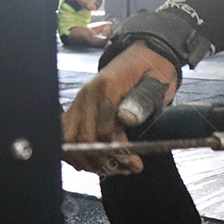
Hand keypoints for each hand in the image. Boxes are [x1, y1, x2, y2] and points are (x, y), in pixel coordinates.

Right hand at [62, 41, 178, 174]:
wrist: (145, 54)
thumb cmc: (153, 70)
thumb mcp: (157, 82)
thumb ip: (142, 100)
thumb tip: (127, 119)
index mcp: (107, 86)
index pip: (105, 128)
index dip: (119, 150)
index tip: (136, 163)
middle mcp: (87, 95)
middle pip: (84, 139)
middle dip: (105, 160)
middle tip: (127, 169)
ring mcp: (79, 102)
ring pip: (70, 141)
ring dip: (90, 161)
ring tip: (114, 167)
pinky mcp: (77, 108)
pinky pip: (66, 135)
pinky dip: (76, 153)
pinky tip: (95, 161)